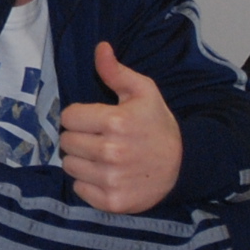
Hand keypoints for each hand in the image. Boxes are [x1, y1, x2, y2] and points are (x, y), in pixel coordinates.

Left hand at [58, 42, 183, 213]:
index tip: (95, 120)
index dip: (80, 116)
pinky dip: (88, 183)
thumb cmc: (157, 125)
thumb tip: (100, 48)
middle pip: (66, 142)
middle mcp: (110, 152)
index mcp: (115, 122)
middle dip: (79, 138)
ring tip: (102, 157)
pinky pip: (79, 188)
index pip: (68, 117)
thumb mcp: (143, 92)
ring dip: (81, 160)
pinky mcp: (112, 201)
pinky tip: (106, 175)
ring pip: (69, 166)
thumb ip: (116, 71)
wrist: (183, 165)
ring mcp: (111, 179)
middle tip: (99, 138)